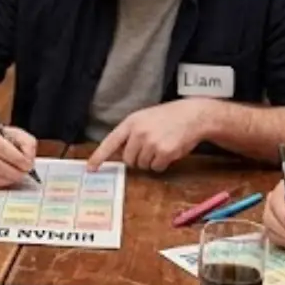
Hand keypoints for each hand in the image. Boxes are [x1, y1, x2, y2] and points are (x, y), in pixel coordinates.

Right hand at [0, 121, 37, 188]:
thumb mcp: (14, 133)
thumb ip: (26, 143)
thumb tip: (29, 159)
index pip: (3, 149)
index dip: (18, 159)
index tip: (28, 165)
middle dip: (15, 172)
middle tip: (25, 173)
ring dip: (10, 179)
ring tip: (17, 175)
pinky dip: (2, 183)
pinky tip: (7, 177)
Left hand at [86, 101, 207, 172]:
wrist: (193, 115)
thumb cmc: (168, 117)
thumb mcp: (144, 119)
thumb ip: (130, 133)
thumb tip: (118, 153)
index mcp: (131, 122)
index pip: (110, 142)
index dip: (99, 157)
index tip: (91, 168)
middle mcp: (138, 132)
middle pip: (128, 160)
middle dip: (137, 159)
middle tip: (150, 149)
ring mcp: (151, 142)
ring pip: (142, 165)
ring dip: (151, 161)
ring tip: (162, 146)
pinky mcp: (164, 152)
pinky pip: (156, 168)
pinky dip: (162, 164)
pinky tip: (169, 151)